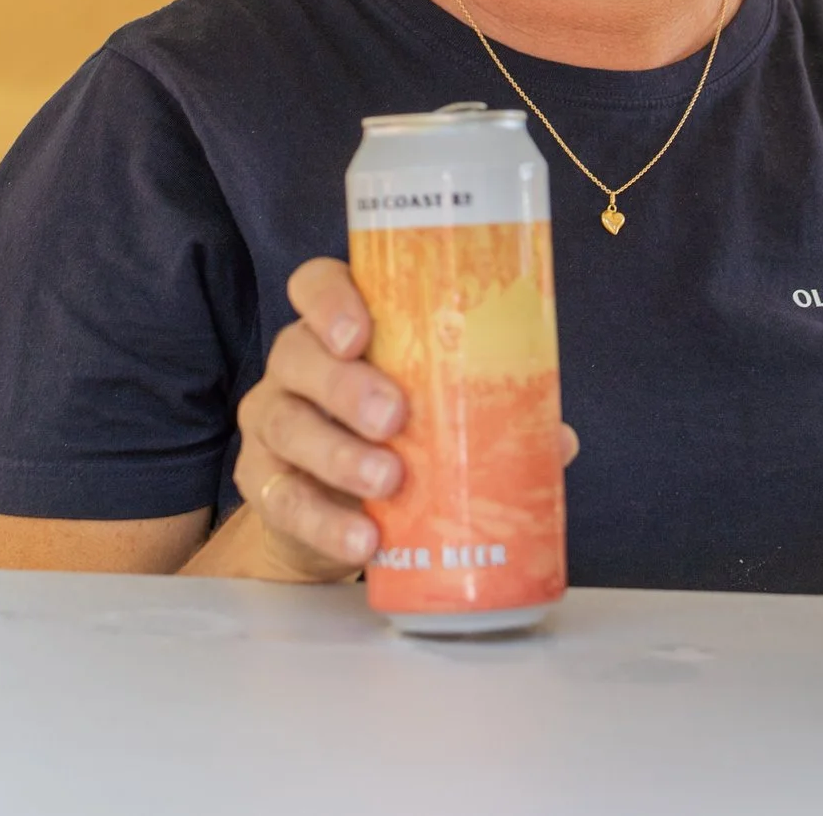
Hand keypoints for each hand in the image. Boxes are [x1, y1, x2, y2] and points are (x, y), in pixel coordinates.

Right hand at [228, 257, 581, 583]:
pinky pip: (283, 499)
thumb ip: (492, 412)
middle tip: (395, 417)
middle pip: (297, 354)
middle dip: (346, 386)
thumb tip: (559, 439)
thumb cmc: (401, 436)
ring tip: (390, 481)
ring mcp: (271, 422)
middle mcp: (295, 365)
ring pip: (285, 425)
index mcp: (338, 327)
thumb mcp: (439, 411)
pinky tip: (363, 537)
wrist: (339, 511)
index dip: (330, 301)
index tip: (361, 333)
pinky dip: (326, 521)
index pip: (315, 285)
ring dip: (339, 454)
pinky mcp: (263, 484)